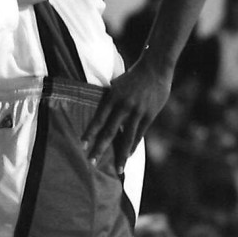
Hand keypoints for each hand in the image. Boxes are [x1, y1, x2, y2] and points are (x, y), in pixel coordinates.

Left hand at [82, 55, 172, 172]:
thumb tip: (100, 111)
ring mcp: (137, 112)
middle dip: (100, 148)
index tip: (82, 145)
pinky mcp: (149, 115)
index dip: (90, 133)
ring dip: (122, 154)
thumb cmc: (133, 76)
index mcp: (112, 97)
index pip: (98, 119)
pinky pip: (139, 134)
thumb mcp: (117, 84)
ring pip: (127, 137)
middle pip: (110, 131)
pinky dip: (133, 146)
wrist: (155, 68)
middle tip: (92, 162)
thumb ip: (109, 99)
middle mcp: (123, 106)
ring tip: (118, 169)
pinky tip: (129, 155)